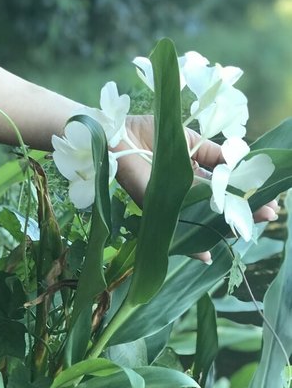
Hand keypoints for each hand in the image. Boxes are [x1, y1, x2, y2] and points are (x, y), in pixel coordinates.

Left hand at [113, 115, 278, 263]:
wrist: (119, 131)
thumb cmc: (152, 132)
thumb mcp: (191, 141)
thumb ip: (215, 155)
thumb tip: (241, 164)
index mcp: (193, 172)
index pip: (224, 185)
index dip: (246, 190)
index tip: (269, 197)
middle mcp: (183, 189)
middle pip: (218, 203)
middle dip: (244, 210)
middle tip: (269, 215)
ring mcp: (171, 199)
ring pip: (203, 215)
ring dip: (226, 224)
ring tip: (249, 228)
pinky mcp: (156, 205)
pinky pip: (176, 225)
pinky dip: (190, 243)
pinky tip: (206, 255)